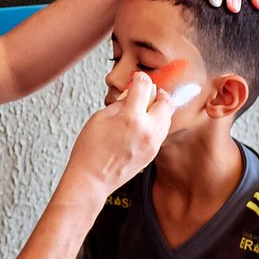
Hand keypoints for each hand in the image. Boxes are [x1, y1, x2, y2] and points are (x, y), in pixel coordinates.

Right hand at [62, 71, 173, 197]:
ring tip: (143, 110)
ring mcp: (152, 144)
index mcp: (132, 118)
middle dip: (158, 93)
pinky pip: (161, 132)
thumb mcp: (100, 118)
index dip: (140, 79)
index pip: (144, 86)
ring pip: (167, 118)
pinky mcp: (152, 153)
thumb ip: (120, 104)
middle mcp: (147, 130)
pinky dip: (156, 123)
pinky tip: (142, 125)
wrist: (92, 179)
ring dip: (159, 109)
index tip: (137, 79)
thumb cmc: (90, 150)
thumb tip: (131, 95)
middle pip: (166, 102)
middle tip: (148, 93)